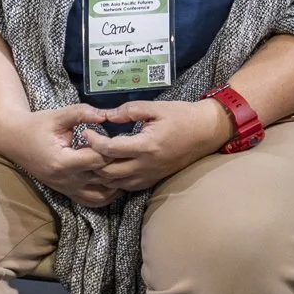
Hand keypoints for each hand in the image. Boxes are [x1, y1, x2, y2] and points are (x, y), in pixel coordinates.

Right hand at [0, 103, 118, 207]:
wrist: (14, 140)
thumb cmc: (37, 126)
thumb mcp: (58, 115)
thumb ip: (82, 113)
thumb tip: (106, 115)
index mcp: (63, 161)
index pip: (98, 160)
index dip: (111, 149)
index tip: (118, 137)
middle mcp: (66, 180)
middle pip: (103, 178)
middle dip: (118, 165)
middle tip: (127, 152)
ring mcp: (67, 189)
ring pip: (102, 195)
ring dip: (115, 183)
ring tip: (122, 166)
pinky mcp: (67, 192)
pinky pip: (92, 201)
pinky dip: (106, 194)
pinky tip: (113, 180)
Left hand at [80, 98, 235, 192]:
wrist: (207, 131)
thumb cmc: (183, 116)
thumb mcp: (156, 107)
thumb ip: (129, 110)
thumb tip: (107, 115)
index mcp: (146, 145)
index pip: (109, 148)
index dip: (93, 141)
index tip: (85, 132)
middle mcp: (146, 165)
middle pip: (107, 171)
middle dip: (92, 160)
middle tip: (86, 147)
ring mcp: (150, 175)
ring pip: (115, 183)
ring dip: (102, 173)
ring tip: (95, 158)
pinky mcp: (154, 179)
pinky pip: (127, 186)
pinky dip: (115, 180)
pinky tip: (111, 168)